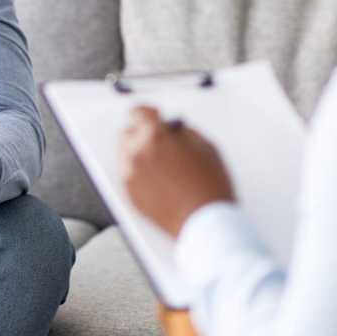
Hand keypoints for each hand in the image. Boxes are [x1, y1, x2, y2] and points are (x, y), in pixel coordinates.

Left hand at [121, 106, 234, 237]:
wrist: (206, 223)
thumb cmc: (210, 187)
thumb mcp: (207, 147)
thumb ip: (184, 132)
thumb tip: (173, 128)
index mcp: (155, 137)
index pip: (139, 112)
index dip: (149, 112)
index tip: (155, 116)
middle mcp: (137, 154)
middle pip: (127, 133)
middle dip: (142, 134)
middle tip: (158, 141)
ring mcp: (130, 176)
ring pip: (125, 155)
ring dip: (139, 153)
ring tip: (160, 162)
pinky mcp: (130, 195)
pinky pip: (129, 175)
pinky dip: (139, 173)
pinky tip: (158, 179)